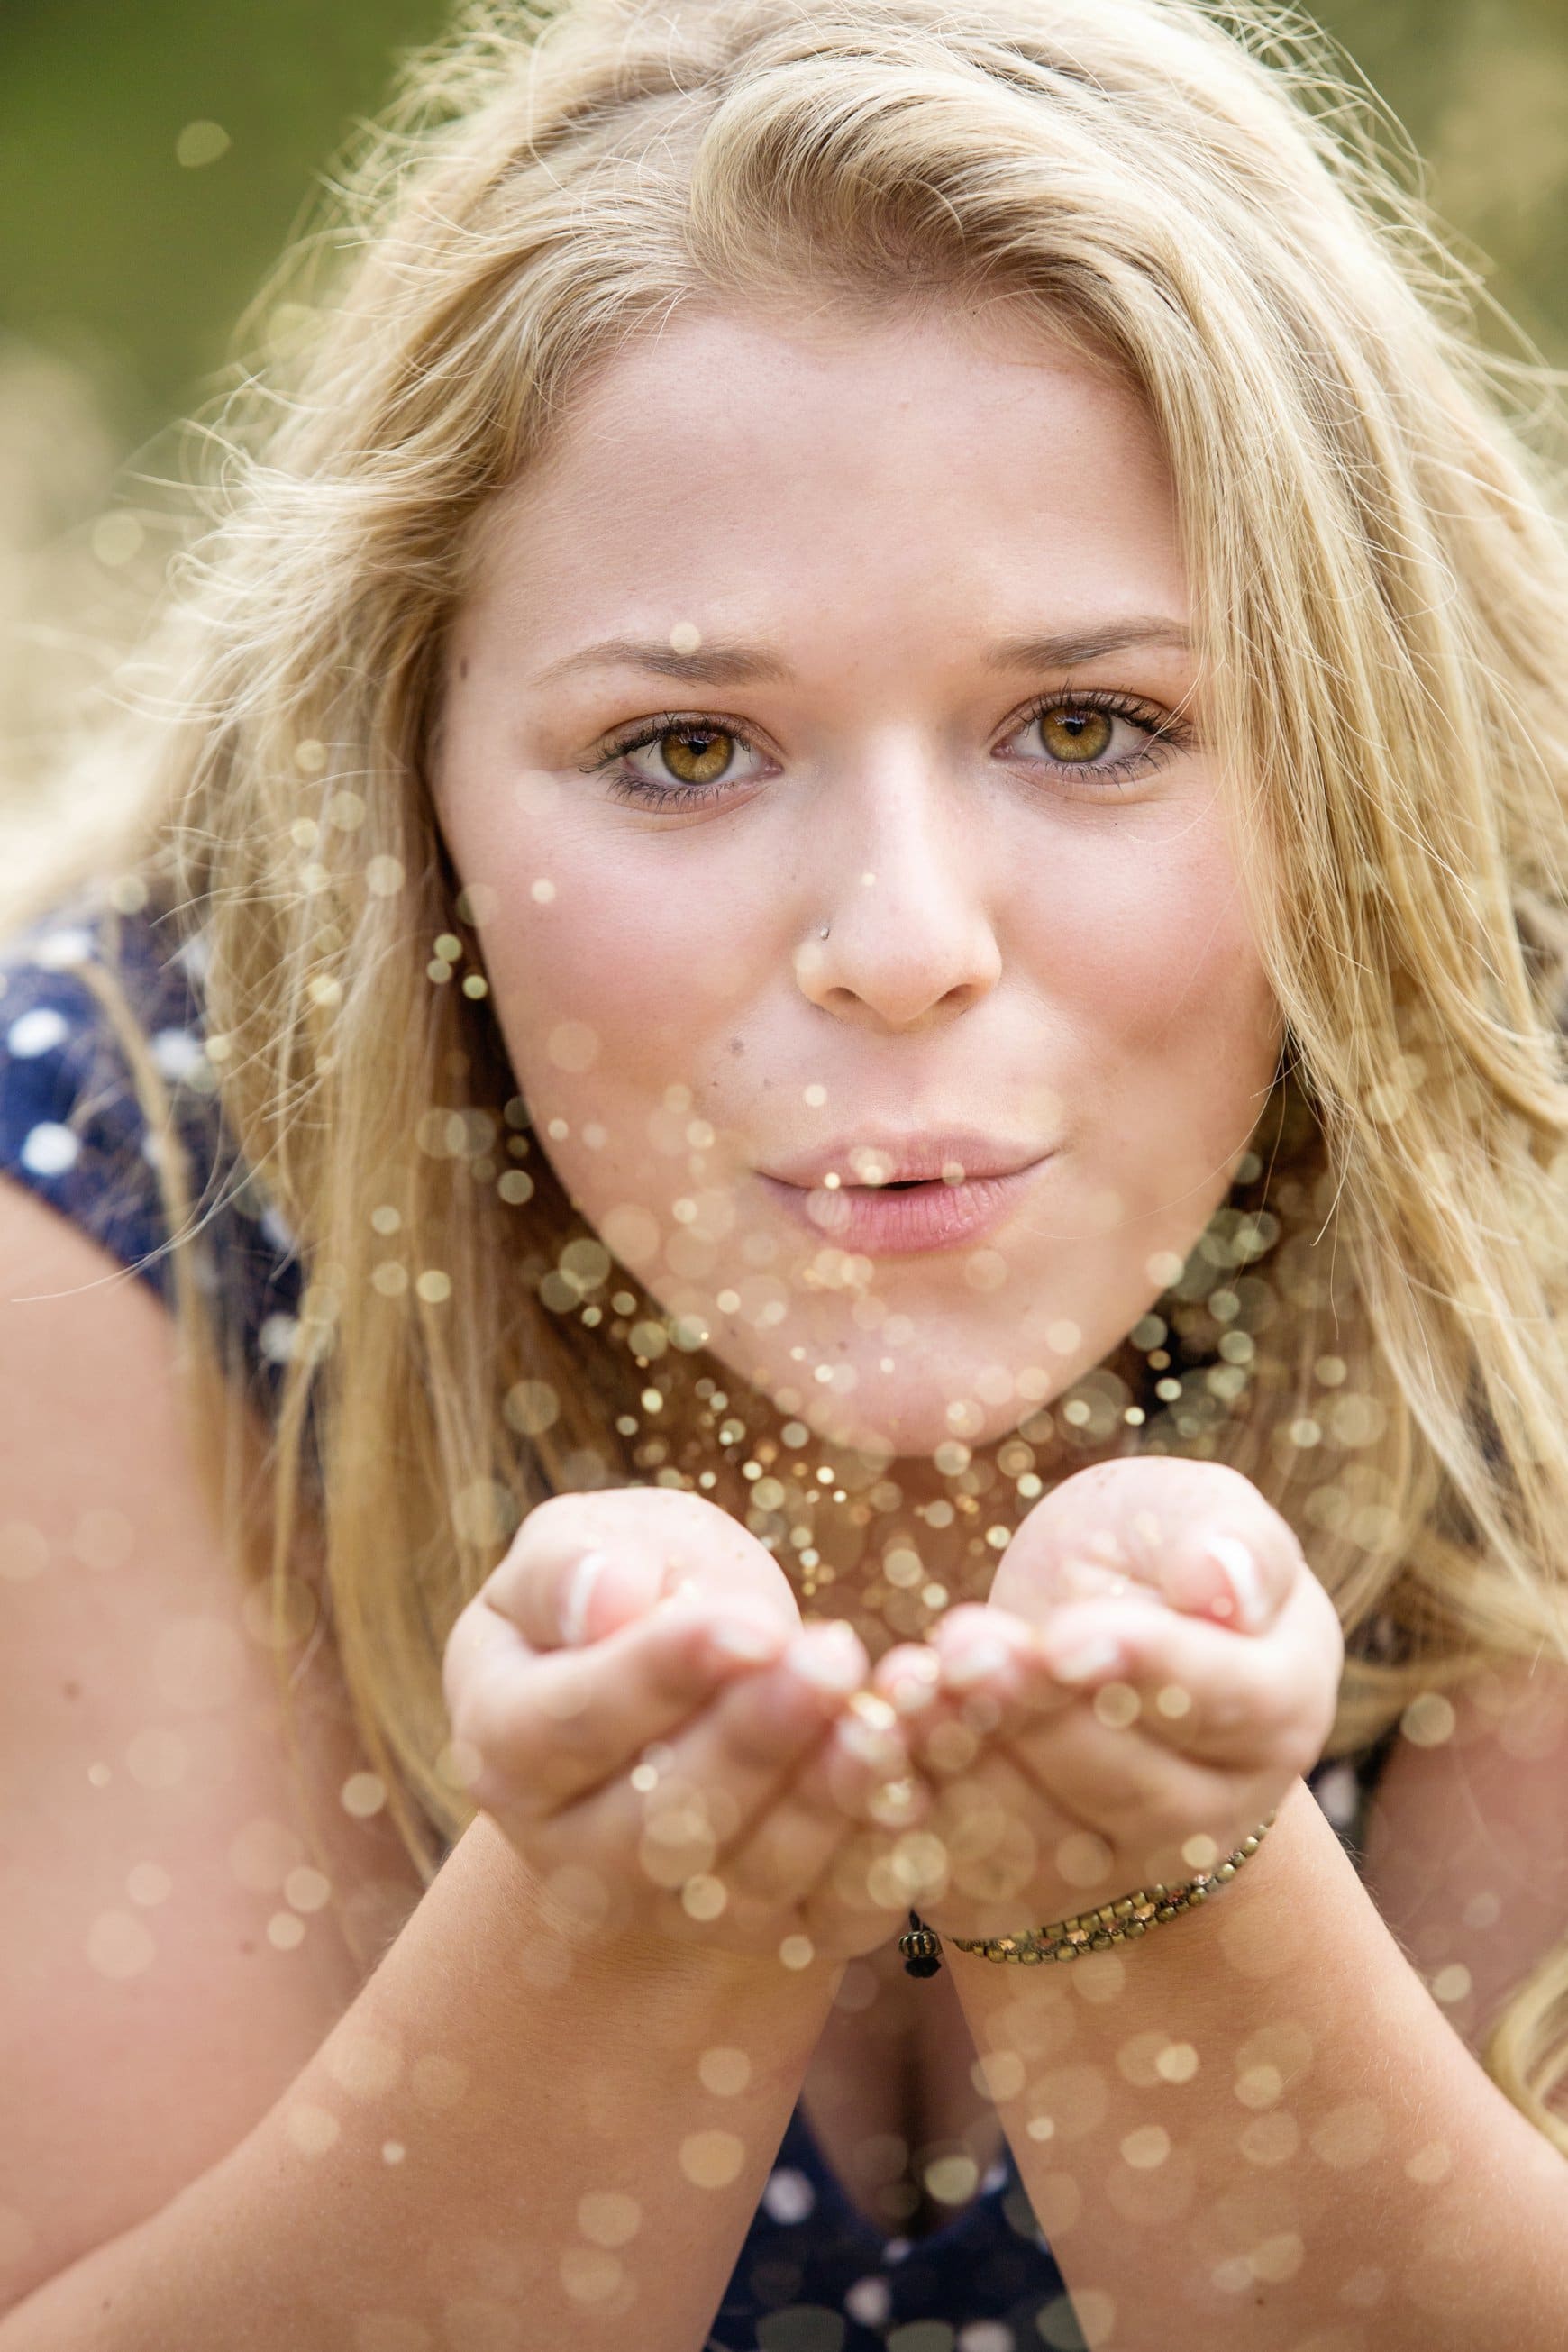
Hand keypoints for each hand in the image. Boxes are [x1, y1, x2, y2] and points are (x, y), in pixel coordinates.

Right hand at [442, 1486, 927, 1966]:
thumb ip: (571, 1568)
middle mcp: (575, 1852)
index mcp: (504, 1745)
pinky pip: (832, 1912)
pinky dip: (882, 1857)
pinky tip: (920, 1786)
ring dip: (824, 1800)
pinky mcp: (775, 1929)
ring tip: (883, 1721)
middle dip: (754, 1741)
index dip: (659, 1676)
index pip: (571, 1723)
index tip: (748, 1624)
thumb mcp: (578, 1548)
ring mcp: (673, 1907)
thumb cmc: (625, 1594)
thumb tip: (610, 1599)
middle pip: (659, 1821)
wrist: (683, 1696)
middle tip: (828, 1660)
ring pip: (749, 1875)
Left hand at [866, 1458, 1343, 1943]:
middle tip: (964, 1646)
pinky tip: (870, 1742)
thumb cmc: (1146, 1557)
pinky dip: (914, 1811)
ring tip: (910, 1685)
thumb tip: (1225, 1586)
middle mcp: (1213, 1811)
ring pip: (1043, 1839)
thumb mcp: (1190, 1512)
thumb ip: (1225, 1539)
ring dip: (966, 1764)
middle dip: (1034, 1714)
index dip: (1145, 1669)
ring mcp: (1122, 1872)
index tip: (1067, 1637)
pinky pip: (966, 1873)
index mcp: (1280, 1708)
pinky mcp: (1027, 1897)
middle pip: (1126, 1784)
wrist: (1077, 1636)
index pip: (1224, 1702)